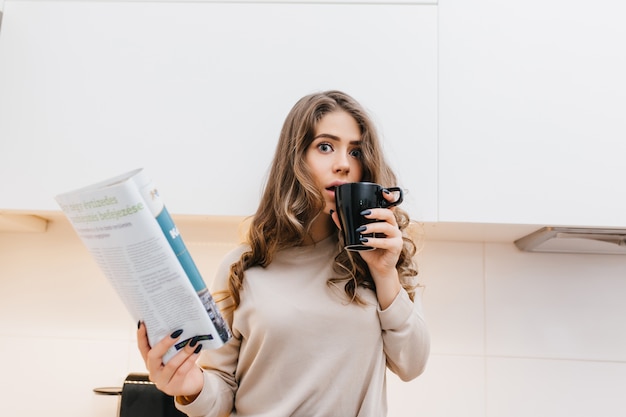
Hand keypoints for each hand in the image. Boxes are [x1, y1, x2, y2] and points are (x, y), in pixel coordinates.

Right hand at [137, 322, 204, 397]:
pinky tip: (197, 351)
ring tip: (193, 341)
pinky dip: (190, 360)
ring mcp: (162, 381)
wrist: (192, 384)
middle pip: (153, 356)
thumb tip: (178, 326)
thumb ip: (172, 344)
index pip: (142, 348)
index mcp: (151, 362)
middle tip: (178, 332)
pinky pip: (181, 372)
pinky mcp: (173, 388)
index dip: (141, 336)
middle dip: (165, 343)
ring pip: (171, 364)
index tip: (143, 323)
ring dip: (184, 351)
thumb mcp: (174, 354)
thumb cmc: (182, 365)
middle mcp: (153, 372)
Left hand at [331, 191, 402, 307]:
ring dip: (373, 227)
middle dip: (376, 212)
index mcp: (385, 220)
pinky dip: (374, 240)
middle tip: (363, 213)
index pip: (390, 205)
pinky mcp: (396, 247)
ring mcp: (396, 236)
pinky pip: (386, 242)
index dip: (389, 197)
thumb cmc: (369, 248)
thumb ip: (346, 225)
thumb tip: (334, 213)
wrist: (377, 266)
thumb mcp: (356, 235)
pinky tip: (365, 241)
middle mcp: (393, 226)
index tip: (383, 192)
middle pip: (388, 213)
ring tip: (361, 229)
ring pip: (387, 227)